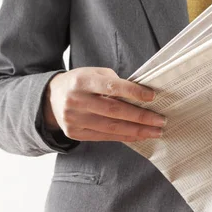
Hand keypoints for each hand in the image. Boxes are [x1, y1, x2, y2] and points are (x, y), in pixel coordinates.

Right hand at [43, 67, 166, 141]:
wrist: (51, 98)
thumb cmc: (80, 84)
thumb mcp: (93, 75)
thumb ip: (114, 83)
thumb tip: (141, 96)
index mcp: (82, 81)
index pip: (111, 87)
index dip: (133, 92)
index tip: (152, 96)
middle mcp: (76, 101)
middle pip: (114, 111)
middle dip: (140, 117)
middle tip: (160, 120)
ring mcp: (74, 119)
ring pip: (111, 127)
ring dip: (137, 130)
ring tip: (155, 131)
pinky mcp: (75, 133)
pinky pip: (105, 137)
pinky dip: (125, 137)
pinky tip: (139, 136)